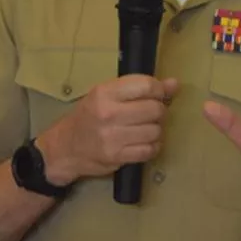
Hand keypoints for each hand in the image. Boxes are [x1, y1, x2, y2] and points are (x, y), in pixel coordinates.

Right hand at [40, 74, 179, 183]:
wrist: (65, 147)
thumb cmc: (88, 117)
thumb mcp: (106, 96)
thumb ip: (138, 89)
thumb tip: (174, 84)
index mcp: (104, 93)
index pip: (146, 86)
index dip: (159, 90)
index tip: (157, 95)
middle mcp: (108, 113)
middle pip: (155, 109)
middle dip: (158, 112)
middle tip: (149, 114)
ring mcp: (113, 137)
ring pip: (156, 131)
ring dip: (155, 131)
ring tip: (144, 129)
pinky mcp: (117, 156)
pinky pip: (150, 150)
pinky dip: (151, 147)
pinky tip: (142, 143)